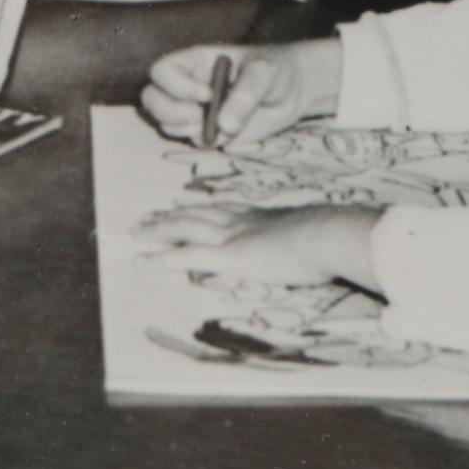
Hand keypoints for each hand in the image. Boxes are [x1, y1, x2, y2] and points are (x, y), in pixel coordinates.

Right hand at [137, 40, 334, 148]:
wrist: (293, 91)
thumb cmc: (275, 70)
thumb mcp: (263, 73)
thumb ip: (245, 95)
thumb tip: (225, 125)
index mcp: (194, 62)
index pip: (162, 71)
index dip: (176, 86)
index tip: (208, 95)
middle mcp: (187, 85)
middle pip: (151, 99)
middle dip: (170, 112)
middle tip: (199, 117)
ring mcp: (194, 110)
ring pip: (165, 123)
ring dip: (186, 129)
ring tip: (217, 125)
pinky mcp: (206, 131)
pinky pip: (189, 140)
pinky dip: (203, 141)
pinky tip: (225, 133)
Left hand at [142, 200, 382, 282]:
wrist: (329, 234)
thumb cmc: (331, 238)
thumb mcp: (312, 238)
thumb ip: (301, 243)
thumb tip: (306, 254)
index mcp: (262, 218)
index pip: (223, 210)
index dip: (201, 209)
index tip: (185, 207)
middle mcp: (241, 222)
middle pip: (198, 214)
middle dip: (171, 216)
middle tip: (149, 217)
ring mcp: (231, 236)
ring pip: (184, 228)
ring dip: (158, 231)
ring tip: (137, 232)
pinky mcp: (227, 255)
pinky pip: (185, 256)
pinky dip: (161, 258)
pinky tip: (141, 261)